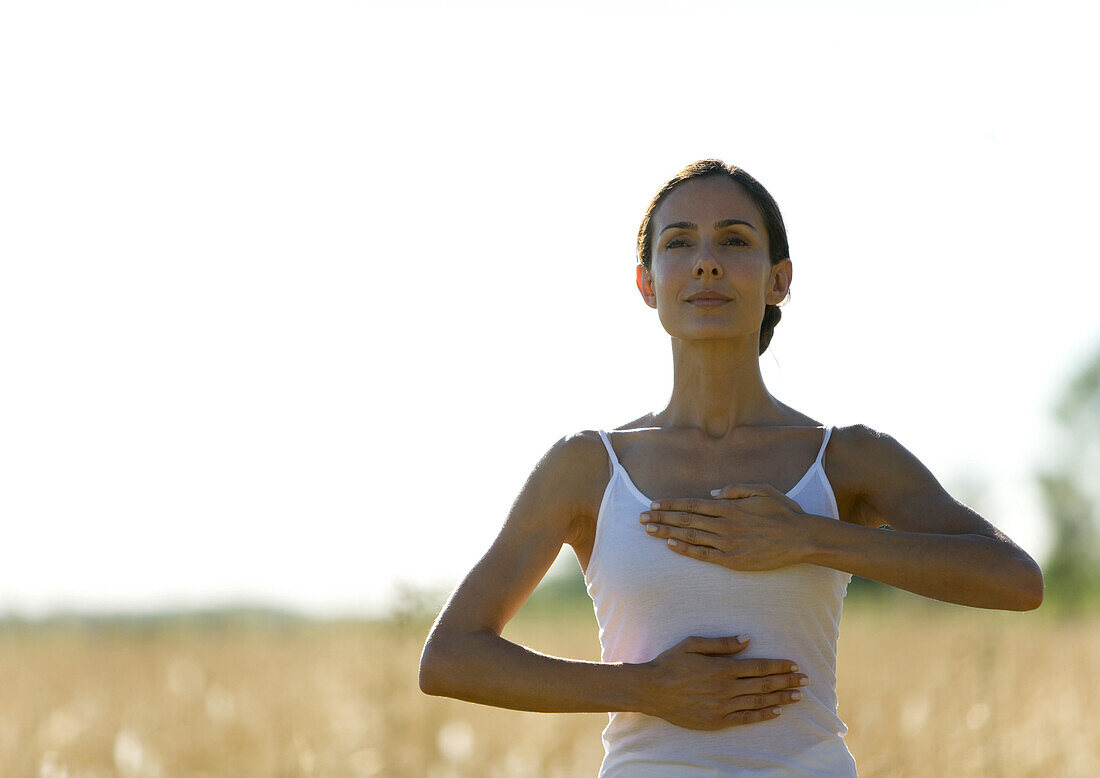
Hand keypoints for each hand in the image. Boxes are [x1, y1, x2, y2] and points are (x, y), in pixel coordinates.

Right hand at [638, 635, 807, 729]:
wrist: (651, 690)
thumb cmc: (670, 663)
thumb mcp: (693, 644)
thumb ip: (721, 643)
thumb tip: (747, 639)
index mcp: (722, 668)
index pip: (758, 667)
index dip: (779, 666)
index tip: (795, 665)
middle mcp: (726, 688)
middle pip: (764, 685)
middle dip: (787, 681)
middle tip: (806, 680)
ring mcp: (722, 707)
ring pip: (758, 702)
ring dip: (780, 698)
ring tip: (798, 696)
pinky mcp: (716, 721)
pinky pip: (745, 719)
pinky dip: (762, 716)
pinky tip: (776, 712)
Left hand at [639, 484, 819, 570]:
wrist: (800, 538)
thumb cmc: (782, 512)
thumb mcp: (761, 490)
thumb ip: (735, 490)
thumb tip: (712, 492)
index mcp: (729, 507)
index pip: (692, 504)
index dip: (670, 505)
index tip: (653, 504)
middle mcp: (724, 524)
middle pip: (686, 520)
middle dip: (661, 518)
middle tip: (641, 518)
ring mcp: (728, 543)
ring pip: (690, 536)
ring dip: (667, 533)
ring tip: (649, 530)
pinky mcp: (733, 560)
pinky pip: (703, 555)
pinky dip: (686, 549)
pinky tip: (671, 546)